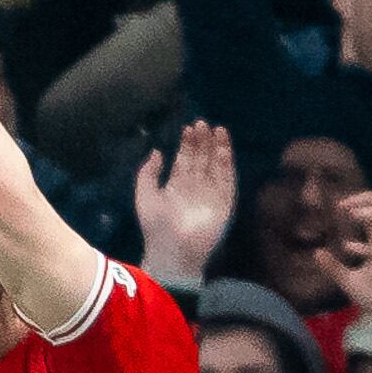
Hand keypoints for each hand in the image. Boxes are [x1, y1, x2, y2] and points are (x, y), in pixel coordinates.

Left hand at [131, 120, 235, 282]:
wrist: (173, 250)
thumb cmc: (156, 226)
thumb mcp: (145, 195)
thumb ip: (147, 173)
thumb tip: (156, 151)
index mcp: (176, 185)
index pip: (185, 159)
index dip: (187, 144)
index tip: (188, 128)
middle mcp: (195, 186)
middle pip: (202, 158)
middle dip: (202, 141)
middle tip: (202, 123)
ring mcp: (211, 192)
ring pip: (216, 164)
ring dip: (217, 147)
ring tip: (216, 128)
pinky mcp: (224, 200)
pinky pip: (227, 177)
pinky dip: (226, 161)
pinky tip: (224, 146)